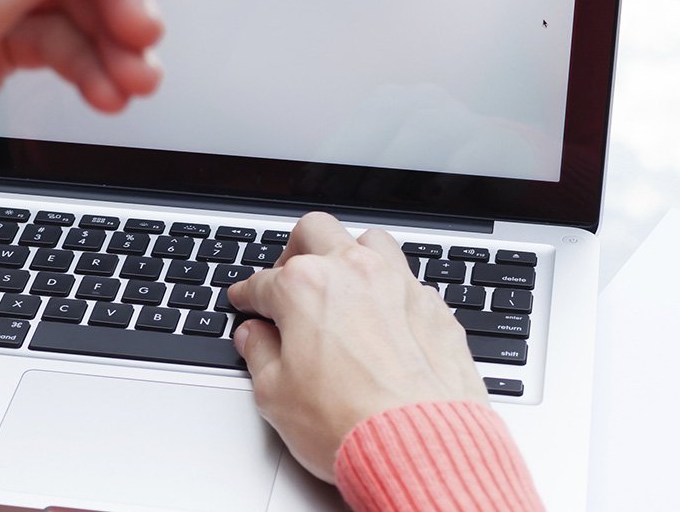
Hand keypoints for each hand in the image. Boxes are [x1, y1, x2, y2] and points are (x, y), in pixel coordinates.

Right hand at [227, 212, 488, 482]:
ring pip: (370, 241)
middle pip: (315, 231)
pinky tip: (384, 320)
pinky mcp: (433, 308)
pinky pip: (407, 281)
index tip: (246, 303)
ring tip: (342, 286)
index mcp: (304, 287)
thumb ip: (259, 354)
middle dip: (294, 250)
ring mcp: (398, 285)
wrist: (419, 448)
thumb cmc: (349, 423)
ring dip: (350, 256)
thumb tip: (255, 338)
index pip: (263, 281)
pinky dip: (390, 293)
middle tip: (288, 278)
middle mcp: (353, 273)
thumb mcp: (275, 395)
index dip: (248, 295)